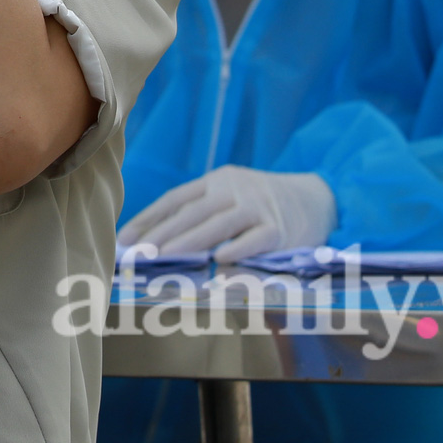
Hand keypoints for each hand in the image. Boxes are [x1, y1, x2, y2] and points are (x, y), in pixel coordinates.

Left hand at [119, 165, 335, 262]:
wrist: (317, 197)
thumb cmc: (262, 203)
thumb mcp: (230, 196)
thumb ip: (201, 213)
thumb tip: (157, 241)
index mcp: (215, 181)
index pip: (174, 200)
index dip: (148, 219)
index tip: (124, 239)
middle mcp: (233, 190)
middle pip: (191, 212)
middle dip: (161, 233)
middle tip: (138, 253)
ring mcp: (257, 207)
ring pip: (218, 224)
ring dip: (189, 241)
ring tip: (164, 256)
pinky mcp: (280, 227)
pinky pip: (256, 239)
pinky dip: (238, 248)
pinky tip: (220, 261)